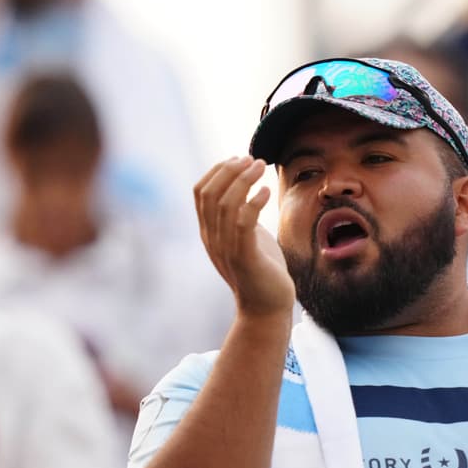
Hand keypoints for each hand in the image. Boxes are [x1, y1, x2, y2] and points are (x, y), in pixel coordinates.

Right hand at [194, 157, 294, 318]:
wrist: (266, 308)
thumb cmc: (262, 271)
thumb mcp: (248, 238)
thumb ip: (243, 216)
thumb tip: (250, 192)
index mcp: (210, 232)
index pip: (201, 192)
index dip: (217, 170)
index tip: (239, 159)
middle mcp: (213, 238)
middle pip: (210, 193)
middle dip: (230, 170)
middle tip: (253, 159)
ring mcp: (227, 248)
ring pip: (226, 204)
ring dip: (244, 180)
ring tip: (261, 166)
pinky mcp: (245, 258)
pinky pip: (243, 223)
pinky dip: (253, 202)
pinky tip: (266, 192)